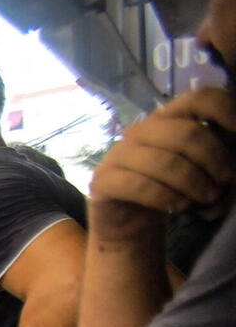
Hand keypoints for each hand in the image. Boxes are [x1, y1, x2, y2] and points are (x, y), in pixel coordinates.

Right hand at [89, 87, 235, 233]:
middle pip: (185, 132)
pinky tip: (179, 207)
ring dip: (193, 183)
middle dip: (213, 158)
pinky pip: (139, 185)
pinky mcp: (103, 180)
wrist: (130, 227)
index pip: (198, 99)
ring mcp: (118, 154)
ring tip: (206, 200)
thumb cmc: (172, 195)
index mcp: (168, 120)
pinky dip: (166, 197)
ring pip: (164, 161)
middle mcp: (140, 131)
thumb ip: (220, 159)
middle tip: (226, 181)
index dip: (224, 110)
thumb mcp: (203, 173)